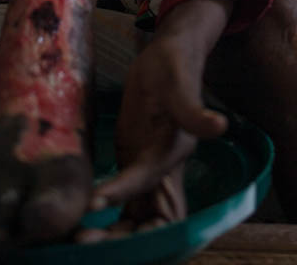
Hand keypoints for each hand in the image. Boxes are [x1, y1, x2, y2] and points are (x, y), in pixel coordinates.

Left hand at [79, 0, 230, 241]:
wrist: (168, 57)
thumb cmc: (174, 64)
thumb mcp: (180, 80)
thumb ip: (193, 108)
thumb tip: (220, 126)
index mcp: (175, 150)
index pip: (150, 182)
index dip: (126, 196)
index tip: (94, 203)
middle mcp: (165, 169)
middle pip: (152, 219)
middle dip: (123, 236)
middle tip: (81, 239)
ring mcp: (149, 171)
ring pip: (137, 218)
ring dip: (112, 235)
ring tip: (76, 239)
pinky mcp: (135, 167)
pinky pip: (124, 204)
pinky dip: (106, 219)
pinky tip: (79, 223)